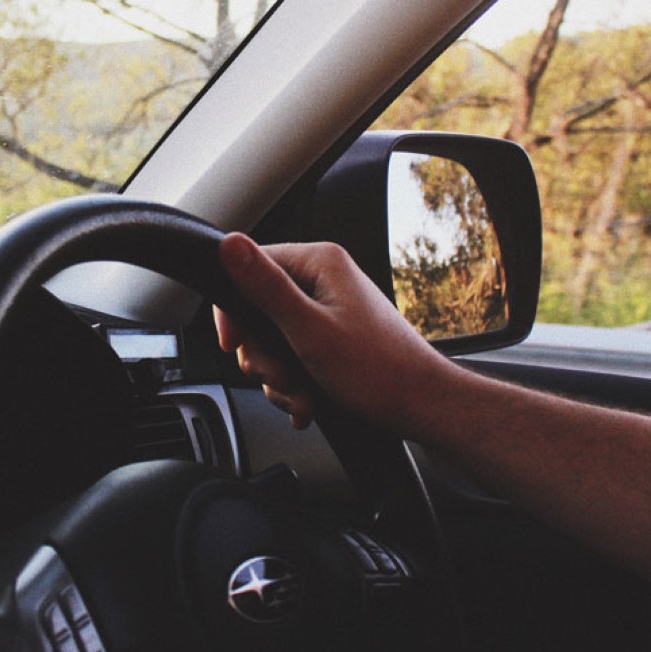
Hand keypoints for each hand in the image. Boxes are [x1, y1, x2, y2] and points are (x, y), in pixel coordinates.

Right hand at [214, 233, 449, 434]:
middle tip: (282, 378)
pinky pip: (294, 356)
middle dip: (263, 357)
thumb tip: (229, 245)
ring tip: (303, 397)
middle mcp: (324, 280)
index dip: (234, 312)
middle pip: (258, 312)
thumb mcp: (308, 329)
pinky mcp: (334, 337)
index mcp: (319, 263)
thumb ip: (265, 287)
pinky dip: (295, 385)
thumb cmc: (378, 371)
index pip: (249, 268)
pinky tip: (309, 402)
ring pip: (274, 341)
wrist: (422, 406)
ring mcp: (330, 310)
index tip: (234, 344)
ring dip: (280, 378)